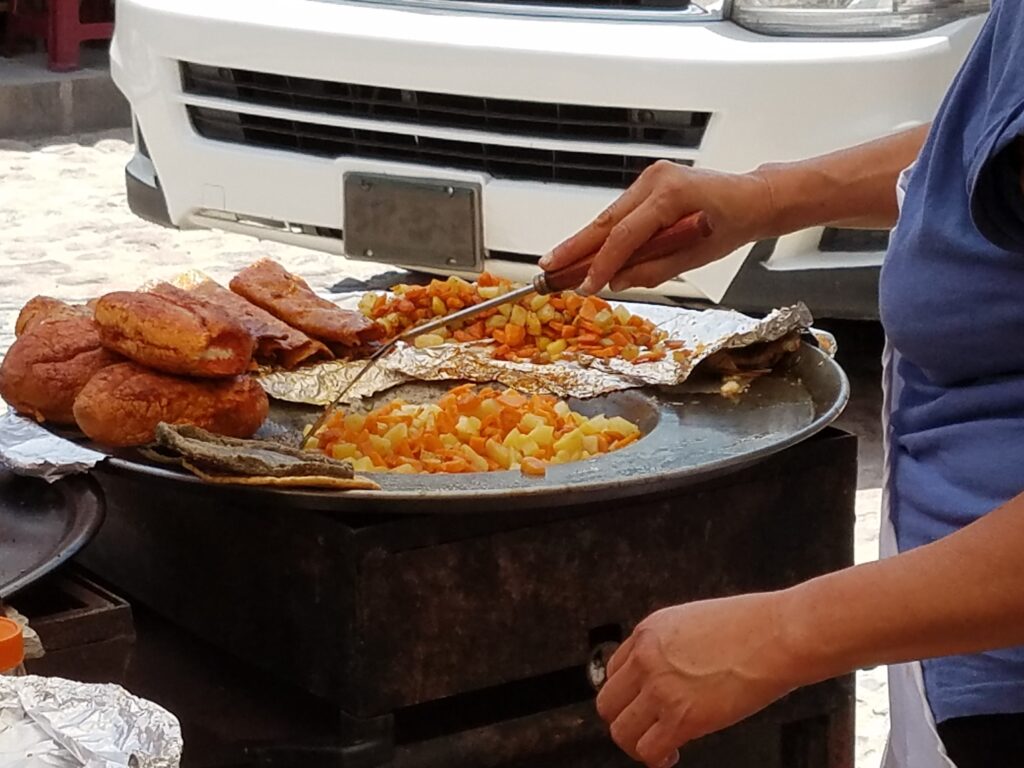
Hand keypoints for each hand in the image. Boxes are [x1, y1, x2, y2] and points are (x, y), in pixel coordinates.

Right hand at [539, 160, 774, 294]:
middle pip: (606, 221)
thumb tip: (619, 281)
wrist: (751, 199)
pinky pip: (621, 212)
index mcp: (671, 196)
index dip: (601, 263)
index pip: (625, 235)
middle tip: (549, 266)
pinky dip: (604, 233)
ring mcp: (652, 178)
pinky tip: (585, 249)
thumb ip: (654, 269)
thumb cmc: (734, 223)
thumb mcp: (696, 257)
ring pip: (609, 216)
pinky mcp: (650, 183)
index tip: (585, 284)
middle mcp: (657, 180)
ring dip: (584, 241)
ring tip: (560, 261)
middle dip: (575, 247)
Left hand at [596, 593, 803, 767]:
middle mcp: (646, 659)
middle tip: (647, 728)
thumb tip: (672, 671)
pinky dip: (657, 759)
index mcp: (648, 632)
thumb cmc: (754, 626)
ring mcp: (661, 689)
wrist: (779, 634)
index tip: (643, 705)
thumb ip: (672, 646)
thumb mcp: (695, 621)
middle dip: (626, 720)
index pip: (613, 671)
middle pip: (608, 703)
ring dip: (637, 744)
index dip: (629, 694)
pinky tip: (673, 755)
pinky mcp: (682, 717)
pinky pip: (648, 751)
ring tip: (660, 745)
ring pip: (621, 732)